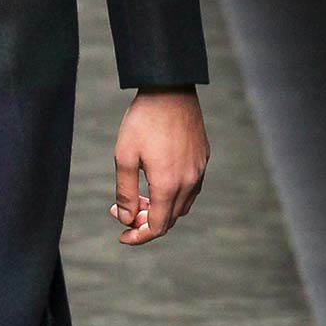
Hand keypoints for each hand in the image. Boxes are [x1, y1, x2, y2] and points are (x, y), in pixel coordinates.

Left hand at [110, 87, 208, 243]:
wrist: (170, 88)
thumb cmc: (143, 121)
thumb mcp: (124, 157)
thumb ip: (125, 192)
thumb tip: (125, 218)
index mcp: (168, 185)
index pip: (158, 226)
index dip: (139, 236)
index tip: (122, 236)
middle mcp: (189, 181)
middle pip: (171, 218)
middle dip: (146, 221)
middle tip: (122, 211)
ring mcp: (199, 170)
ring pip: (182, 205)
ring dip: (160, 208)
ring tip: (138, 195)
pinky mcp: (203, 158)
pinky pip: (191, 187)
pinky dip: (173, 194)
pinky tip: (156, 181)